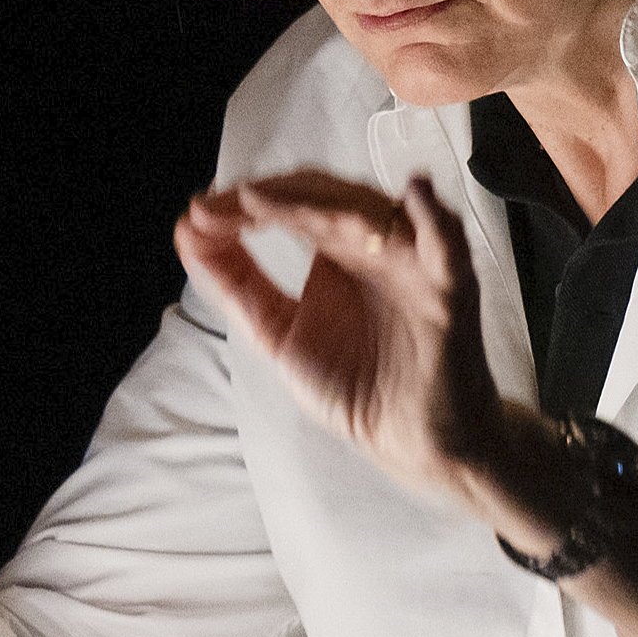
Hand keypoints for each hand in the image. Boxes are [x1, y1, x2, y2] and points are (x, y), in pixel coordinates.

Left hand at [174, 171, 505, 501]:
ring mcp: (412, 262)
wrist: (411, 443)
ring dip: (317, 202)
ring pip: (369, 212)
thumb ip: (238, 284)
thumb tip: (188, 232)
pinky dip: (435, 218)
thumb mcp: (279, 333)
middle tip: (219, 207)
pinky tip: (415, 193)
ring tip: (264, 201)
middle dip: (267, 199)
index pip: (289, 205)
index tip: (197, 215)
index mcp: (337, 251)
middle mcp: (375, 246)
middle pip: (323, 198)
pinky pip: (448, 247)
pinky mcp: (448, 292)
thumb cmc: (359, 386)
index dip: (242, 205)